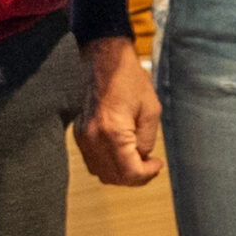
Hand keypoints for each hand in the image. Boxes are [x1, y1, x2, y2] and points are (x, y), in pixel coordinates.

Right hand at [74, 36, 162, 185]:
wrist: (103, 57)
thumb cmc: (129, 79)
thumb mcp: (151, 110)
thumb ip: (147, 140)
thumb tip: (142, 157)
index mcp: (113, 132)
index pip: (129, 172)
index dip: (147, 174)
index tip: (157, 164)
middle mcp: (93, 138)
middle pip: (114, 177)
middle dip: (135, 177)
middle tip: (150, 164)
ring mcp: (82, 136)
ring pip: (101, 172)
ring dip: (120, 172)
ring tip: (136, 158)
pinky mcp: (78, 132)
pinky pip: (92, 160)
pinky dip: (108, 162)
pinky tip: (121, 150)